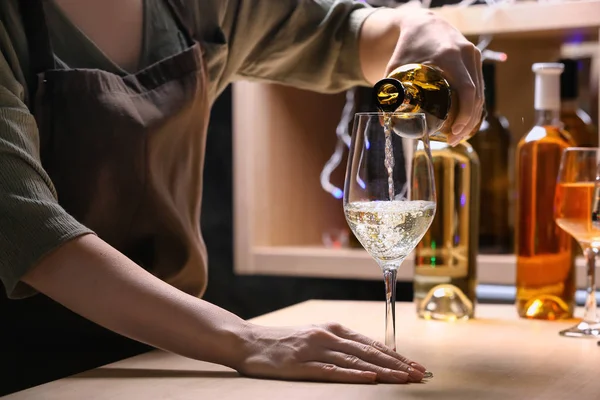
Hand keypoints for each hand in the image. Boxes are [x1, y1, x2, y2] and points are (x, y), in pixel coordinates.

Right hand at [236, 322, 426, 383]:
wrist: (248, 341)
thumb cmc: (283, 342)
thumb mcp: (315, 336)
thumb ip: (339, 344)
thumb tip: (369, 355)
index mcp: (333, 328)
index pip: (371, 343)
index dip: (395, 355)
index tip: (415, 365)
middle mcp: (327, 336)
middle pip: (368, 352)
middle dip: (396, 364)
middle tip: (419, 374)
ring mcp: (314, 349)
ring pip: (355, 361)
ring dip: (382, 371)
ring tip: (403, 379)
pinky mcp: (301, 364)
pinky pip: (331, 371)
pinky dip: (352, 375)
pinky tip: (369, 380)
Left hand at [387, 8, 483, 143]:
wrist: (423, 22)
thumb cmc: (407, 46)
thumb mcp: (394, 67)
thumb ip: (388, 93)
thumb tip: (383, 123)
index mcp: (449, 56)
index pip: (467, 90)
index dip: (465, 114)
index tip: (455, 132)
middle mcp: (466, 54)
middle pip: (476, 95)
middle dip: (468, 122)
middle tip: (454, 140)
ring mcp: (474, 55)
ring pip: (481, 92)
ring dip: (473, 116)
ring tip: (458, 135)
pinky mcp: (475, 58)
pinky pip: (479, 86)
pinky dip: (474, 105)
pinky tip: (465, 120)